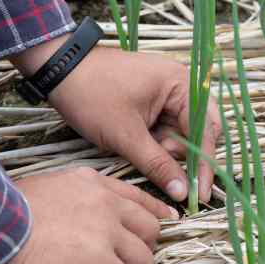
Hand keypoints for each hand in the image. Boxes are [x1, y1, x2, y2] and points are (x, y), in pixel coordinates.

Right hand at [0, 168, 177, 263]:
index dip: (156, 215)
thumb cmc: (12, 208)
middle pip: (151, 229)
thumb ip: (78, 198)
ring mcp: (108, 230)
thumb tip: (81, 222)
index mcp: (97, 184)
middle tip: (117, 263)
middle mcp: (109, 204)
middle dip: (140, 249)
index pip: (141, 198)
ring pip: (144, 259)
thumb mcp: (53, 187)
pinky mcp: (102, 258)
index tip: (164, 224)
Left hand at [11, 40, 221, 203]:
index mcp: (182, 84)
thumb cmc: (92, 95)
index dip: (204, 163)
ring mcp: (168, 93)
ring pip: (183, 133)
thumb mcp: (125, 135)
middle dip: (185, 155)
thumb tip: (182, 193)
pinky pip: (168, 128)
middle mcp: (182, 86)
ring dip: (169, 150)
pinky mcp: (155, 101)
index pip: (207, 129)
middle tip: (167, 172)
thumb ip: (158, 165)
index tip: (200, 193)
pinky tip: (140, 146)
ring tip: (142, 152)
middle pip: (201, 131)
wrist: (58, 70)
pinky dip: (158, 143)